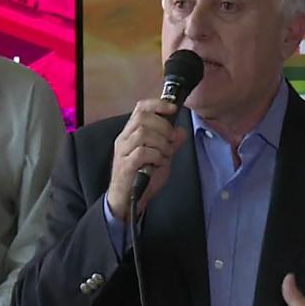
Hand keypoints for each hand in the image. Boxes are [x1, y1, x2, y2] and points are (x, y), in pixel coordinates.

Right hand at [107, 99, 186, 219]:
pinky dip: (156, 155)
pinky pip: (142, 152)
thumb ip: (171, 144)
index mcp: (131, 133)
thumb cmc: (142, 177)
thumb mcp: (161, 158)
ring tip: (166, 153)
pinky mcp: (125, 166)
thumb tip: (181, 131)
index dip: (158, 104)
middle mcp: (124, 139)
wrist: (128, 200)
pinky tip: (159, 163)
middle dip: (163, 126)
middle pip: (142, 118)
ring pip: (143, 133)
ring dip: (161, 142)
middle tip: (172, 139)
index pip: (141, 108)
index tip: (173, 108)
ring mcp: (123, 152)